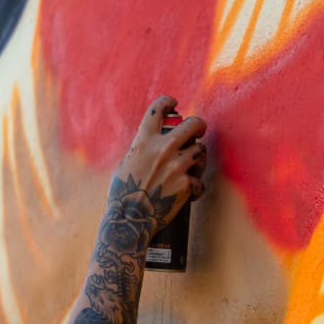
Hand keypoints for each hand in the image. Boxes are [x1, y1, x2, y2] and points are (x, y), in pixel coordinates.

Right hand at [112, 96, 208, 218]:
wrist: (130, 220)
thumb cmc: (122, 195)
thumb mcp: (125, 165)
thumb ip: (140, 152)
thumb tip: (149, 146)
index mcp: (143, 141)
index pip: (157, 110)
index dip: (168, 102)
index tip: (174, 103)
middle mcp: (162, 149)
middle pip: (193, 125)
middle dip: (199, 125)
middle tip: (198, 131)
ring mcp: (177, 166)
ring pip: (200, 151)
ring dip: (198, 158)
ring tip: (193, 167)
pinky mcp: (186, 184)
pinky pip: (199, 182)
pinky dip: (195, 189)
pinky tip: (189, 194)